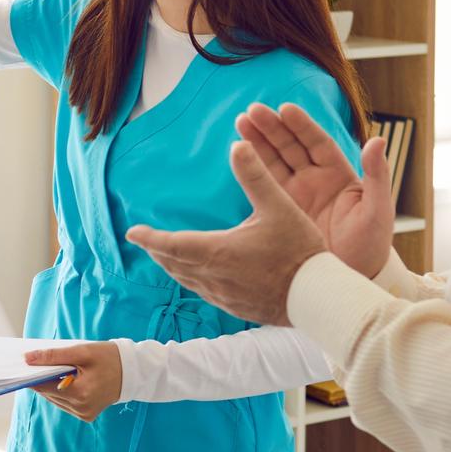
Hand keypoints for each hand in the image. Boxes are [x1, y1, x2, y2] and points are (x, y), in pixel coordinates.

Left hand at [23, 341, 121, 421]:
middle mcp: (81, 408)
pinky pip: (65, 404)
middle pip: (48, 394)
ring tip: (57, 370)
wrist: (134, 372)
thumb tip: (28, 359)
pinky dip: (62, 392)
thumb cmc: (109, 358)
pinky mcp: (86, 415)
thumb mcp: (82, 352)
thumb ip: (54, 356)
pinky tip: (67, 380)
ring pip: (55, 400)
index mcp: (80, 393)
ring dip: (51, 386)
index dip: (32, 375)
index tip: (24, 365)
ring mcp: (84, 414)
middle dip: (43, 379)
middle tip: (40, 363)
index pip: (44, 386)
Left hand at [126, 139, 329, 325]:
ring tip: (166, 256)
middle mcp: (213, 277)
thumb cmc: (299, 252)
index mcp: (216, 252)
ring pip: (186, 281)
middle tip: (146, 241)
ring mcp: (223, 295)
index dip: (150, 238)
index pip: (171, 245)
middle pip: (173, 264)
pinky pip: (203, 292)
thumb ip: (256, 176)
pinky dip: (191, 280)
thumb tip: (238, 145)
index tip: (133, 232)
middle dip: (158, 251)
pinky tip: (198, 276)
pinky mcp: (235, 306)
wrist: (317, 297)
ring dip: (172, 267)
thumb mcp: (279, 206)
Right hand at [236, 103, 394, 277]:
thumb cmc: (371, 246)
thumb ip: (377, 175)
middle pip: (291, 147)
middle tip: (252, 111)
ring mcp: (297, 195)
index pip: (318, 143)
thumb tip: (377, 140)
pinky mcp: (281, 212)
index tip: (285, 109)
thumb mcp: (378, 211)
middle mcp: (316, 181)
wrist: (350, 280)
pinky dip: (252, 169)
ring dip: (258, 142)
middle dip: (273, 128)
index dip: (302, 126)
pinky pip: (264, 186)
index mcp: (339, 175)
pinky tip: (239, 154)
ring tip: (240, 123)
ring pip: (274, 161)